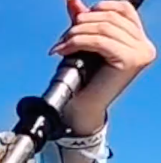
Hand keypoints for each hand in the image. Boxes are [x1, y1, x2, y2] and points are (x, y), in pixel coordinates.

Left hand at [49, 0, 155, 134]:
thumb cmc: (82, 81)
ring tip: (60, 46)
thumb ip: (82, 21)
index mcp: (138, 39)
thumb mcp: (84, 44)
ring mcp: (140, 53)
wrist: (80, 110)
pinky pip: (100, 41)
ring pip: (103, 28)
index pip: (122, 9)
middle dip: (81, 24)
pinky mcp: (130, 61)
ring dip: (75, 34)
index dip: (99, 8)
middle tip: (62, 38)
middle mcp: (144, 45)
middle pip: (110, 18)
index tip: (76, 18)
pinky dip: (77, 42)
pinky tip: (62, 51)